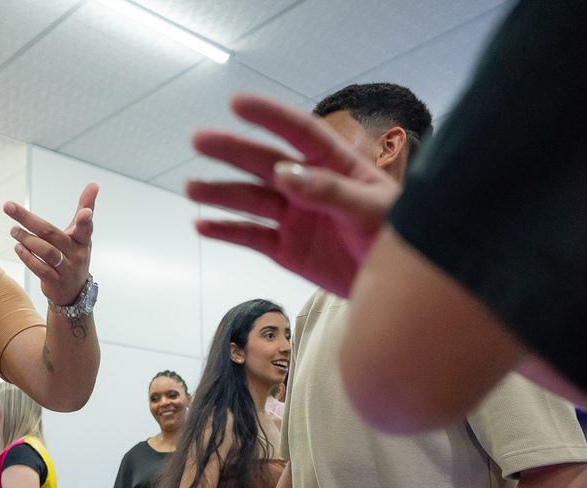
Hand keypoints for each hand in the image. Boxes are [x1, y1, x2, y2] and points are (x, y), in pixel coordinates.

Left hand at [5, 183, 98, 305]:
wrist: (74, 291)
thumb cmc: (74, 255)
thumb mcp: (81, 234)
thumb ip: (84, 208)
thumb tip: (94, 184)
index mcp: (82, 240)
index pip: (85, 227)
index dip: (85, 220)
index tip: (86, 212)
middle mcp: (76, 254)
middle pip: (51, 233)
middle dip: (28, 219)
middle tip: (9, 207)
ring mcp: (66, 269)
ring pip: (45, 251)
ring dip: (26, 239)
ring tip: (13, 230)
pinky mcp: (55, 281)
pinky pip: (40, 268)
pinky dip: (28, 257)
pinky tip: (18, 248)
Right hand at [188, 94, 399, 296]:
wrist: (396, 285)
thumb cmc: (394, 236)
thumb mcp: (371, 210)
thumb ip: (330, 192)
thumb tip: (285, 174)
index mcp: (333, 164)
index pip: (298, 133)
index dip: (269, 116)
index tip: (237, 103)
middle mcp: (306, 186)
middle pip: (263, 163)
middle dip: (231, 150)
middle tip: (199, 139)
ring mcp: (292, 217)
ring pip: (250, 200)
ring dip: (220, 192)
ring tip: (190, 187)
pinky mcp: (285, 249)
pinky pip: (250, 237)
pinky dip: (226, 231)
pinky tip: (201, 224)